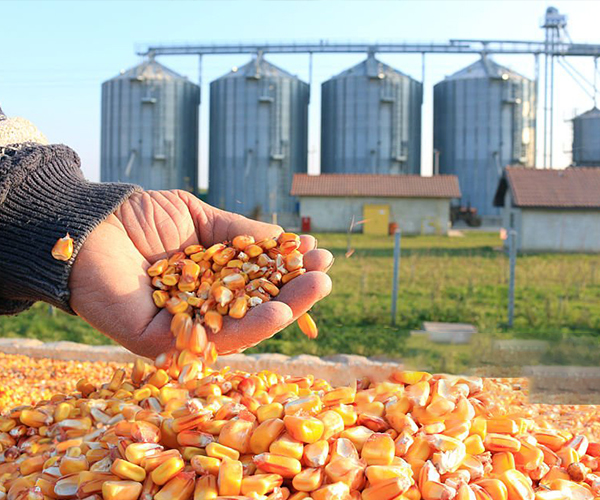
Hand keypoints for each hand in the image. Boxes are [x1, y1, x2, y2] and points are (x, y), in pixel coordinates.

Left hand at [69, 190, 332, 357]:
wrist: (88, 223)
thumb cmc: (140, 218)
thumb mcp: (199, 218)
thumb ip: (238, 233)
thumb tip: (283, 239)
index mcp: (208, 281)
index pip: (255, 282)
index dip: (286, 270)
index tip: (315, 253)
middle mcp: (199, 308)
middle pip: (253, 308)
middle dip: (293, 293)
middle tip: (325, 275)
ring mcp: (182, 327)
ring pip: (240, 328)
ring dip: (282, 311)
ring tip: (316, 290)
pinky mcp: (161, 342)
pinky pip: (210, 339)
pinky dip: (247, 328)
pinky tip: (278, 311)